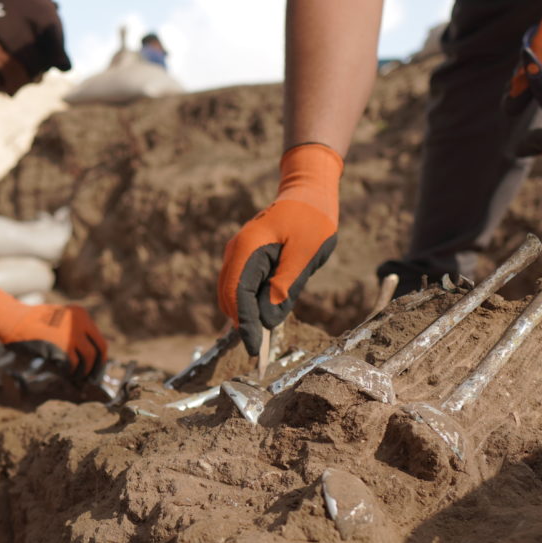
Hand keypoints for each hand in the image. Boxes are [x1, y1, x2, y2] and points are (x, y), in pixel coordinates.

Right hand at [0, 282, 106, 379]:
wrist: (14, 320)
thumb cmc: (32, 323)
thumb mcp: (59, 320)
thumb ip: (74, 333)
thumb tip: (88, 358)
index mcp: (80, 314)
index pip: (99, 339)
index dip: (100, 357)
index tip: (97, 368)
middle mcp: (80, 322)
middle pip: (99, 349)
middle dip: (97, 367)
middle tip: (92, 379)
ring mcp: (73, 334)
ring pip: (89, 358)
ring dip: (84, 371)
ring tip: (77, 377)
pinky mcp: (63, 346)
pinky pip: (74, 364)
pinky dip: (71, 372)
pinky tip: (66, 374)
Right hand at [217, 143, 340, 355]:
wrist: (309, 191)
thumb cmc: (312, 219)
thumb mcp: (305, 253)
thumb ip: (285, 285)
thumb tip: (266, 318)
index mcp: (247, 249)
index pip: (238, 296)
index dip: (246, 326)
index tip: (254, 351)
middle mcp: (236, 252)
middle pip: (229, 299)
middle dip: (244, 324)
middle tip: (262, 350)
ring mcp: (238, 254)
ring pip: (233, 295)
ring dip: (248, 314)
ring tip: (270, 330)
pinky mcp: (246, 258)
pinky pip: (242, 286)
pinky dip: (251, 303)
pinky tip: (268, 312)